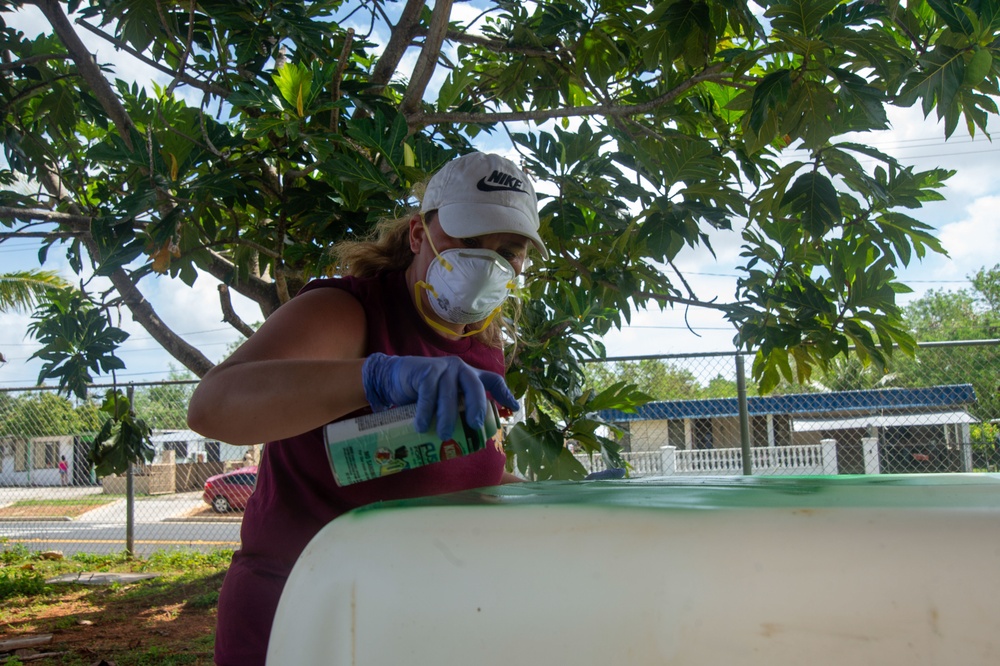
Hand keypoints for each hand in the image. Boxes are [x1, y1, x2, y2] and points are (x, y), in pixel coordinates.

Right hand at [362, 353, 519, 439]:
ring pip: (449, 395)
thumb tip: (463, 442)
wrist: (393, 377)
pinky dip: (424, 412)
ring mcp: (443, 368)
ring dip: (446, 417)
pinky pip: (428, 394)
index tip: (514, 409)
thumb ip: (454, 410)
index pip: (492, 380)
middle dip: (477, 406)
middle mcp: (460, 369)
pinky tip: (420, 426)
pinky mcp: (426, 371)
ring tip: (443, 435)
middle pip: (474, 387)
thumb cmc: (422, 393)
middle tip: (475, 425)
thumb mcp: (442, 399)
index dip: (504, 393)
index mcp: (468, 376)